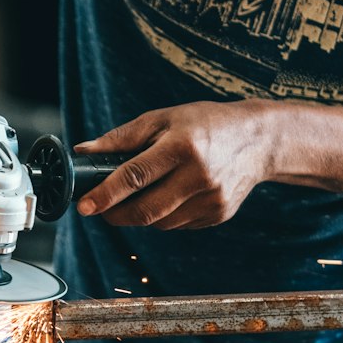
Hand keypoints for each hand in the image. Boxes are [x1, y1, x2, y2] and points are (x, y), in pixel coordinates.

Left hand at [74, 101, 273, 229]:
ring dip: (139, 214)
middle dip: (114, 213)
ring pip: (159, 222)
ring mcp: (212, 199)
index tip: (84, 206)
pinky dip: (163, 215)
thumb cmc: (205, 123)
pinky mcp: (218, 214)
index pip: (135, 176)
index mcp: (182, 146)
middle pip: (145, 210)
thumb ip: (122, 138)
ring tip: (139, 193)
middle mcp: (199, 176)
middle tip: (99, 207)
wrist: (259, 139)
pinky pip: (177, 224)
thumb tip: (84, 152)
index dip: (105, 194)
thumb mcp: (162, 118)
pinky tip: (169, 194)